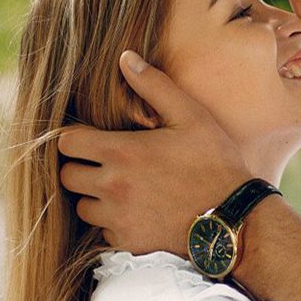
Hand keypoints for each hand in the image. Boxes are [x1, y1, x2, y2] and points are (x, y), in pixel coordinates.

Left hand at [56, 50, 253, 254]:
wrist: (233, 219)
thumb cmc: (215, 163)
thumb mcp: (191, 116)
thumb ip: (154, 85)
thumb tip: (125, 58)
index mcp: (122, 152)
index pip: (67, 143)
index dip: (74, 138)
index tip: (90, 138)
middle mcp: (112, 187)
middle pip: (67, 176)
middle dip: (80, 167)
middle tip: (105, 163)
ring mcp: (117, 218)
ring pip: (82, 206)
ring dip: (94, 197)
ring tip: (120, 189)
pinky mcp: (127, 243)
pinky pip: (103, 232)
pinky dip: (112, 223)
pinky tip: (136, 212)